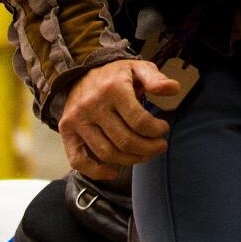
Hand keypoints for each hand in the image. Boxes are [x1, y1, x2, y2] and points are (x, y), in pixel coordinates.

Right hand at [57, 59, 180, 179]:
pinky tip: (113, 173)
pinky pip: (78, 160)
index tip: (163, 129)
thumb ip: (156, 78)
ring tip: (144, 154)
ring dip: (131, 160)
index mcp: (113, 88)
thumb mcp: (137, 68)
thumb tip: (173, 89)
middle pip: (125, 141)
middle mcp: (93, 105)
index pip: (139, 121)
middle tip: (160, 147)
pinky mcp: (67, 131)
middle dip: (148, 148)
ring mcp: (78, 120)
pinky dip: (95, 172)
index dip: (156, 130)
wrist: (79, 73)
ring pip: (107, 153)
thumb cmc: (115, 75)